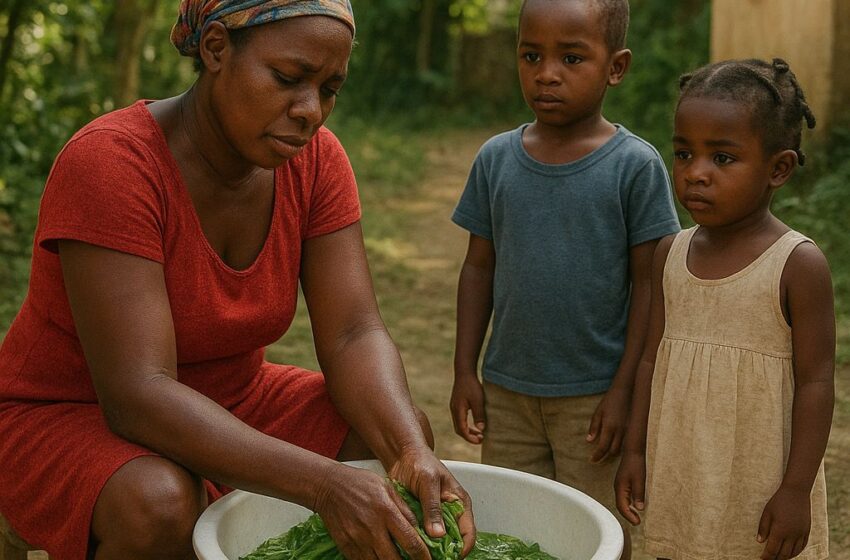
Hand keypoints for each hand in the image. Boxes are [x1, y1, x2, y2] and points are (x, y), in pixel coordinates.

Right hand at [312, 462, 430, 559]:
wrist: (328, 486)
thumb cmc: (360, 483)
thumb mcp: (387, 488)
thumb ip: (404, 509)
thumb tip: (419, 528)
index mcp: (387, 512)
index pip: (410, 542)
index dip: (422, 556)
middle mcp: (372, 529)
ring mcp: (357, 540)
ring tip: (395, 559)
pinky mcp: (345, 546)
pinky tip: (379, 558)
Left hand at [388, 445, 476, 557]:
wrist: (402, 456)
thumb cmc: (420, 463)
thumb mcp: (428, 482)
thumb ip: (433, 507)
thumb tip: (438, 534)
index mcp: (459, 503)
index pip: (468, 533)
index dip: (461, 549)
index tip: (448, 557)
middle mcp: (450, 513)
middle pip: (452, 541)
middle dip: (443, 552)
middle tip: (428, 557)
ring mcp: (435, 517)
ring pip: (436, 541)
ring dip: (429, 548)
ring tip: (417, 552)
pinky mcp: (422, 519)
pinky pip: (422, 536)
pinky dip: (417, 541)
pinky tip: (409, 545)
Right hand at [450, 370, 485, 443]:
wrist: (464, 372)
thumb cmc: (471, 385)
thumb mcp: (478, 400)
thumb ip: (479, 415)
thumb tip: (481, 429)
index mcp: (458, 411)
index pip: (462, 430)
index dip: (470, 438)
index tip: (480, 441)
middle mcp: (454, 410)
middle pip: (459, 429)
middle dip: (469, 436)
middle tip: (481, 440)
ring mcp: (454, 407)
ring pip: (459, 424)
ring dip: (468, 431)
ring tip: (479, 434)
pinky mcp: (456, 405)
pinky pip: (460, 419)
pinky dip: (467, 425)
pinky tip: (475, 424)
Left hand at [586, 385, 629, 462]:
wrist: (626, 391)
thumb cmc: (610, 401)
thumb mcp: (598, 412)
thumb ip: (594, 427)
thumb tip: (589, 441)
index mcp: (610, 427)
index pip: (603, 447)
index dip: (597, 456)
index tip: (592, 460)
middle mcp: (620, 431)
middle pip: (614, 451)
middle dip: (606, 456)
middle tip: (599, 457)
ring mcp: (629, 431)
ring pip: (623, 449)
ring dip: (614, 452)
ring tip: (607, 453)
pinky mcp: (635, 429)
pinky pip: (628, 443)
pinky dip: (622, 446)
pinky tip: (618, 445)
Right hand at [614, 451, 644, 525]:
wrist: (633, 450)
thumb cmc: (636, 463)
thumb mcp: (640, 480)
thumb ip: (639, 494)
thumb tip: (639, 508)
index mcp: (620, 487)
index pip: (622, 506)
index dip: (629, 516)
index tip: (637, 522)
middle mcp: (618, 487)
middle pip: (620, 505)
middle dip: (628, 515)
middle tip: (637, 522)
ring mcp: (619, 485)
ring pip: (621, 501)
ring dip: (627, 510)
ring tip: (636, 517)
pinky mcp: (622, 483)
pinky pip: (623, 497)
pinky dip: (628, 504)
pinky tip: (634, 505)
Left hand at [757, 486, 811, 558]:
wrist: (796, 492)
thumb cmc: (778, 501)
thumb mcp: (767, 513)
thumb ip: (763, 528)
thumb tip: (759, 541)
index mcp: (780, 530)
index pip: (772, 549)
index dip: (766, 556)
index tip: (762, 558)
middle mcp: (792, 535)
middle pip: (783, 554)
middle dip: (775, 559)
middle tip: (769, 559)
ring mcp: (801, 533)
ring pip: (794, 552)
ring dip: (786, 557)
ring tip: (778, 558)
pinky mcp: (807, 531)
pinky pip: (803, 546)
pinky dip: (796, 552)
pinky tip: (791, 552)